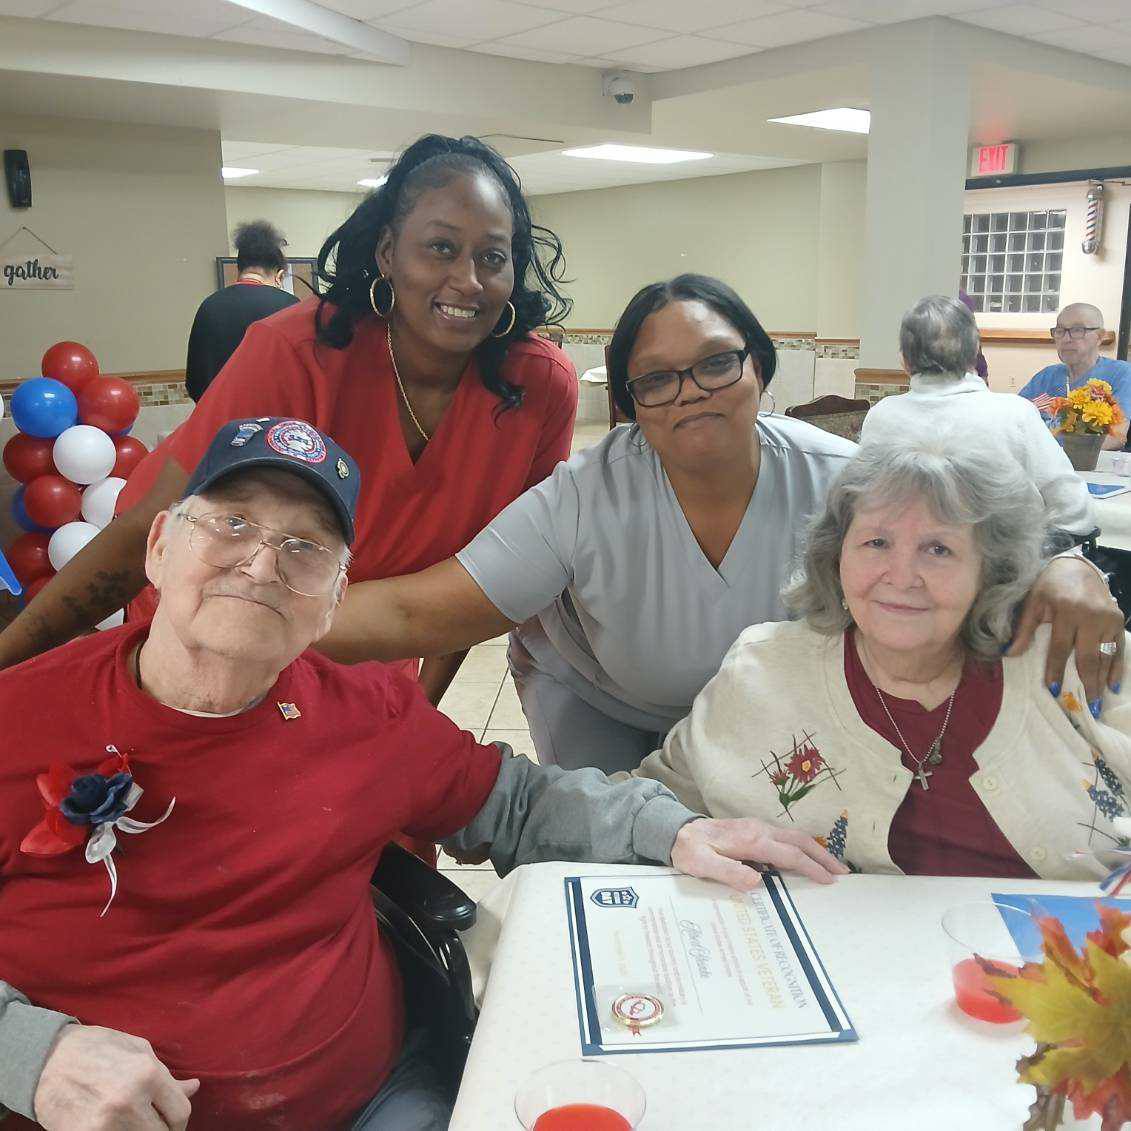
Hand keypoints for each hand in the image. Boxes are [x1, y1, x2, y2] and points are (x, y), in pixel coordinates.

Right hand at [34, 1024, 198, 1130]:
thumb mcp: (138, 1050)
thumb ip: (167, 1075)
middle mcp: (129, 1101)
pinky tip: (115, 1126)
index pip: (180, 1113)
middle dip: (162, 1130)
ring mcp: (105, 1123)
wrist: (46, 1060)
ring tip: (133, 1122)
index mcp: (148, 1074)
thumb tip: (194, 1088)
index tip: (173, 1123)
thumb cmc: (96, 1048)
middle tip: (155, 1123)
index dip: (180, 1122)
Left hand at [669, 817, 849, 891]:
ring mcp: (756, 827)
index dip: (811, 866)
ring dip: (814, 849)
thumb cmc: (688, 850)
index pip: (789, 853)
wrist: (676, 830)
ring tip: (831, 866)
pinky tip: (805, 858)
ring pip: (793, 836)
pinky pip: (784, 837)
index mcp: (751, 840)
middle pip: (799, 840)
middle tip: (842, 872)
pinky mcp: (753, 829)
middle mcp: (758, 829)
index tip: (829, 880)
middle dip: (823, 855)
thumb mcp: (702, 864)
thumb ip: (728, 871)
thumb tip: (757, 880)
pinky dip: (801, 846)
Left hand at [1008, 556, 1123, 705]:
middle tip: (1085, 707)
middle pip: (1089, 656)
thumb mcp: (1032, 603)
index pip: (1060, 648)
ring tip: (1098, 702)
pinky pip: (1119, 649)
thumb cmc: (1049, 585)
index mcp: (1067, 610)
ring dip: (1103, 680)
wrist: (1076, 566)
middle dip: (1087, 683)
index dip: (1056, 670)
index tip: (1052, 690)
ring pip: (1107, 656)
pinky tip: (1113, 685)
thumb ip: (1024, 629)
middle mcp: (1091, 616)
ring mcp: (1108, 618)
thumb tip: (1009, 654)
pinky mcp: (1118, 620)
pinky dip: (1117, 668)